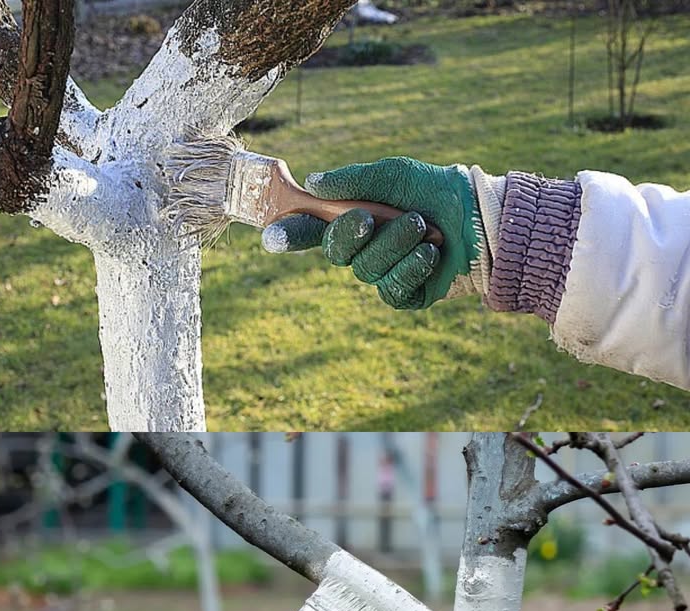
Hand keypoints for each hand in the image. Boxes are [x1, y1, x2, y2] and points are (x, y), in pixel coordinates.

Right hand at [261, 157, 482, 309]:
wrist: (480, 217)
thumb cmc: (436, 191)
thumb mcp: (395, 176)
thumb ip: (354, 181)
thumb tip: (315, 183)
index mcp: (353, 219)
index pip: (312, 229)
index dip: (289, 234)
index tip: (271, 237)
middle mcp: (363, 249)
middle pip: (336, 252)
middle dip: (349, 234)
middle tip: (369, 218)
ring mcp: (383, 273)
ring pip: (367, 269)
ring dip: (394, 244)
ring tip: (423, 227)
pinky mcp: (405, 294)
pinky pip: (392, 289)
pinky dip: (410, 268)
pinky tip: (429, 253)